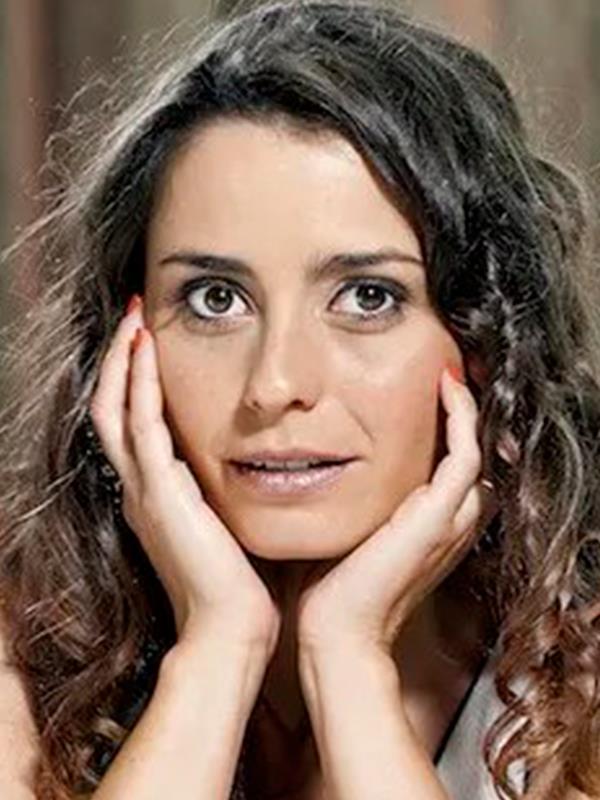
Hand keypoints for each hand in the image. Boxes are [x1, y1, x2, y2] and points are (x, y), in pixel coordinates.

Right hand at [89, 296, 280, 657]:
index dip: (136, 382)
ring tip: (135, 319)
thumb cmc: (240, 582)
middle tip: (134, 318)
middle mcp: (140, 488)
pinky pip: (140, 423)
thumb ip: (224, 490)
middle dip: (122, 361)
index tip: (152, 343)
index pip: (132, 424)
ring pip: (115, 408)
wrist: (231, 628)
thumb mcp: (226, 522)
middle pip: (112, 408)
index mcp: (155, 495)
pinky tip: (148, 347)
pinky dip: (140, 382)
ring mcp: (143, 489)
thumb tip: (258, 460)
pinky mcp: (159, 492)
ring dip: (125, 360)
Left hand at [295, 366, 495, 656]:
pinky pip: (464, 453)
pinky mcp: (439, 515)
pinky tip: (444, 388)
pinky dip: (461, 418)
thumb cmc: (330, 589)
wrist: (336, 634)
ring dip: (463, 410)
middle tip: (437, 379)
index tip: (417, 398)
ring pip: (472, 449)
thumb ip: (344, 503)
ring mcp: (448, 520)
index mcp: (426, 529)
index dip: (442, 433)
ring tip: (445, 376)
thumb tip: (309, 468)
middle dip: (456, 417)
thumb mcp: (343, 533)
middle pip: (465, 456)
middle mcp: (447, 523)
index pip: (446, 470)